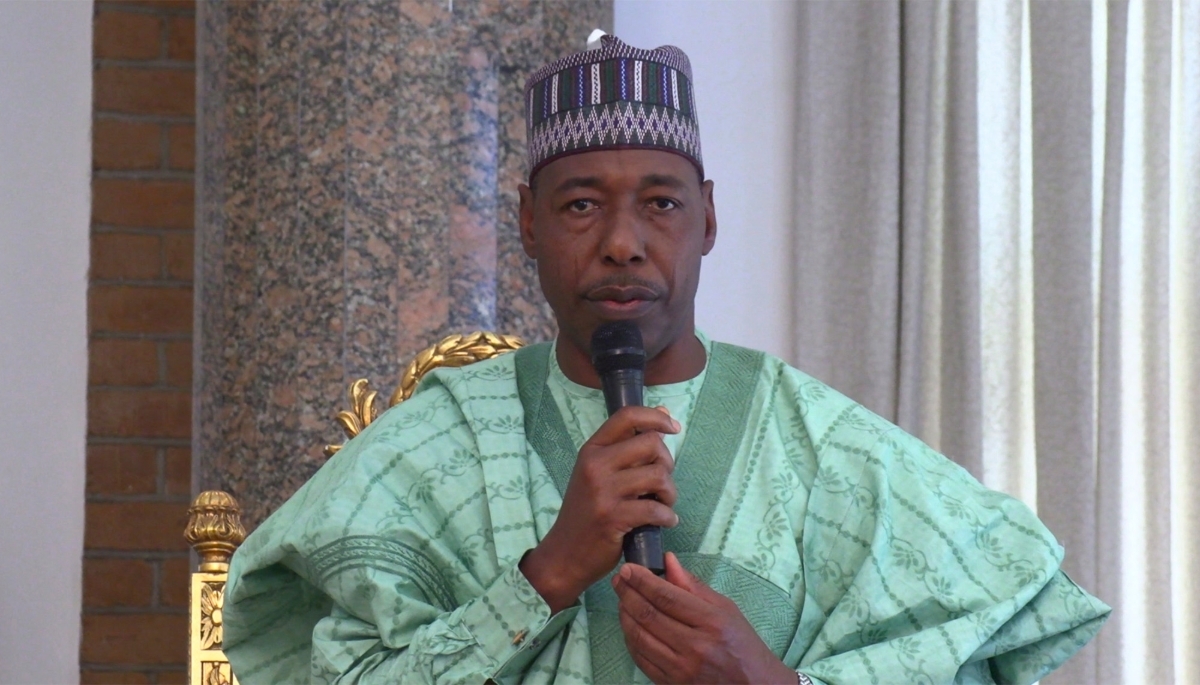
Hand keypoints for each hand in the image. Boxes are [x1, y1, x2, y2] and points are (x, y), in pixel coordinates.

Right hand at [520, 406, 680, 611]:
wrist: (564, 554)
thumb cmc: (586, 513)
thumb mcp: (597, 474)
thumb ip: (627, 447)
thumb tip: (663, 413)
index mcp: (592, 450)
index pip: (627, 416)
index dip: (656, 417)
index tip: (673, 427)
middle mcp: (595, 465)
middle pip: (651, 444)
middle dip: (667, 463)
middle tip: (662, 483)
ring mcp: (603, 491)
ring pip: (659, 476)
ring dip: (670, 493)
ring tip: (663, 504)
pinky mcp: (613, 517)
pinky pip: (656, 509)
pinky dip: (667, 517)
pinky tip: (664, 521)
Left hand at [612, 552, 795, 683]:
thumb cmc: (741, 643)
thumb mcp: (725, 608)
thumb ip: (693, 585)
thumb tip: (668, 561)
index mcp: (711, 622)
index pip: (666, 597)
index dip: (642, 581)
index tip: (628, 568)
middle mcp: (695, 647)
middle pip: (649, 615)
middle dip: (627, 593)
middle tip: (619, 579)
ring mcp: (681, 669)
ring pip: (639, 638)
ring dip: (624, 615)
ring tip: (622, 599)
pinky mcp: (672, 684)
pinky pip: (641, 659)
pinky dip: (630, 639)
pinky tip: (629, 625)